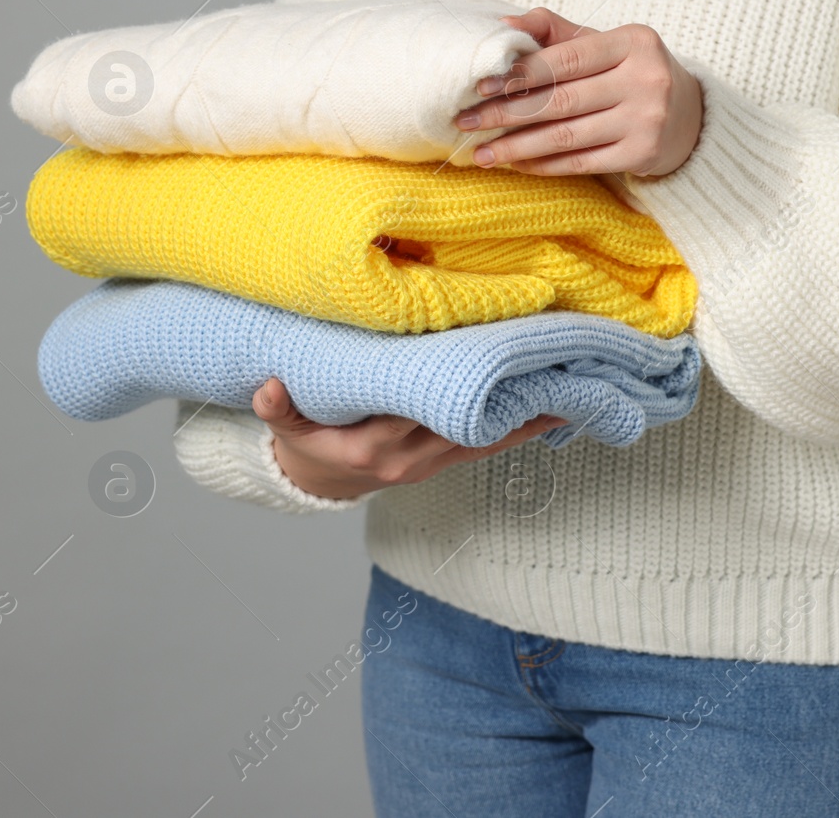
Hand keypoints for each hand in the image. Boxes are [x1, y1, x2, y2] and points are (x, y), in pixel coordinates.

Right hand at [252, 378, 566, 500]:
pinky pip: (491, 446)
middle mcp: (412, 456)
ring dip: (528, 410)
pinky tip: (557, 410)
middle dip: (508, 389)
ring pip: (489, 435)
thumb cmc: (309, 444)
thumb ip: (278, 409)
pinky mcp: (445, 463)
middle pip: (469, 419)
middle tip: (550, 355)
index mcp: (374, 443)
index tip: (490, 357)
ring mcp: (432, 463)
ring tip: (572, 381)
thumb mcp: (287, 427)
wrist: (319, 483)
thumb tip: (267, 390)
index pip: (423, 409)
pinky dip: (523, 428)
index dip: (458, 386)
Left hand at [457, 8, 703, 176]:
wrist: (690, 115)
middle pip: (560, 100)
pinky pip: (580, 163)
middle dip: (506, 113)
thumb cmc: (630, 73)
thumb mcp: (603, 43)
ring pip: (566, 136)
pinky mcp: (642, 154)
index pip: (565, 59)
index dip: (519, 73)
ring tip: (481, 152)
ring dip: (516, 146)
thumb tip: (501, 26)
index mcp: (633, 42)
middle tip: (466, 122)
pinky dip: (543, 164)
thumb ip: (554, 31)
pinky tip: (514, 163)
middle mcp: (645, 80)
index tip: (479, 85)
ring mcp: (646, 120)